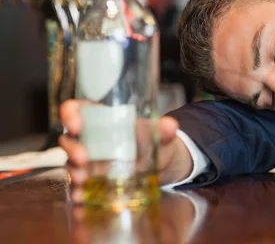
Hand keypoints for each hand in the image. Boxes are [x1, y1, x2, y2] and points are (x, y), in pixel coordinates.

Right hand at [58, 100, 192, 203]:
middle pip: (70, 138)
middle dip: (72, 148)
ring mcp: (90, 160)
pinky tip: (81, 199)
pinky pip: (79, 185)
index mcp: (103, 119)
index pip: (78, 109)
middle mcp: (92, 138)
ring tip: (82, 179)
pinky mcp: (93, 180)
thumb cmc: (155, 141)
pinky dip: (78, 192)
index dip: (71, 114)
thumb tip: (170, 125)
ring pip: (71, 162)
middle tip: (82, 158)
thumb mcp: (161, 134)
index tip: (76, 124)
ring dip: (73, 171)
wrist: (164, 165)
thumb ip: (164, 130)